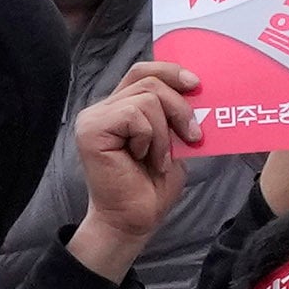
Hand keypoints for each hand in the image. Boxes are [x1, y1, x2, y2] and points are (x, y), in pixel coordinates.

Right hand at [66, 55, 198, 280]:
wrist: (136, 218)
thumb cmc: (152, 184)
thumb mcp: (171, 139)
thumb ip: (173, 113)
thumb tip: (198, 87)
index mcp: (120, 107)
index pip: (142, 71)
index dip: (170, 71)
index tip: (196, 84)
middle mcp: (102, 108)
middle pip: (149, 81)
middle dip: (179, 106)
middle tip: (193, 135)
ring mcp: (93, 118)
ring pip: (146, 98)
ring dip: (164, 131)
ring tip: (160, 158)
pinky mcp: (91, 131)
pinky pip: (133, 114)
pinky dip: (150, 138)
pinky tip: (143, 159)